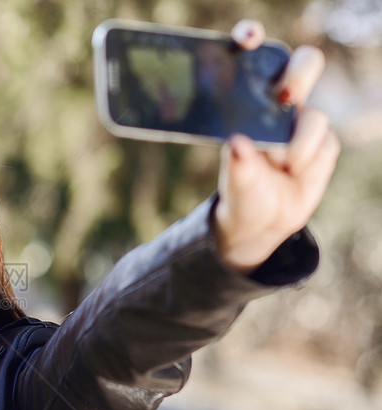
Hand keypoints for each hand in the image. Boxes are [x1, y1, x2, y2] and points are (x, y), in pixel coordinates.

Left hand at [213, 20, 340, 273]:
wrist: (262, 221)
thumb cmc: (241, 193)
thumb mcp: (234, 184)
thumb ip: (237, 166)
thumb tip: (237, 145)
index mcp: (245, 100)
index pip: (254, 57)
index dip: (252, 37)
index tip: (248, 39)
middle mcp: (277, 104)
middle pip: (303, 65)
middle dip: (298, 75)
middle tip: (285, 97)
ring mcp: (303, 120)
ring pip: (315, 114)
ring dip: (297, 143)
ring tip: (281, 165)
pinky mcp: (323, 141)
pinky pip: (324, 142)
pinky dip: (308, 159)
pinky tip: (293, 171)